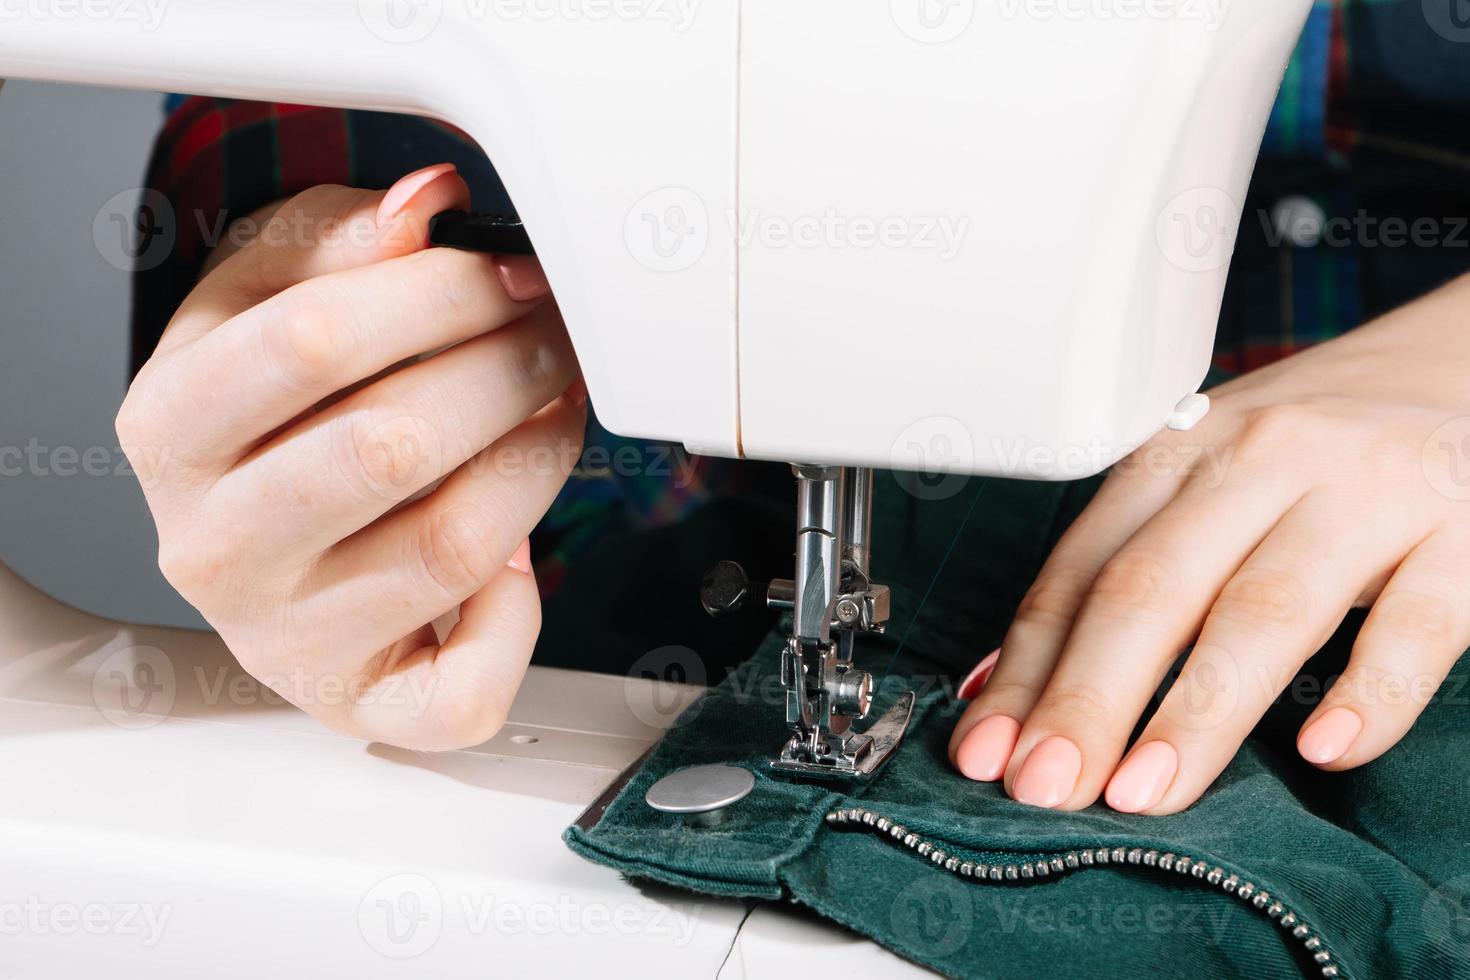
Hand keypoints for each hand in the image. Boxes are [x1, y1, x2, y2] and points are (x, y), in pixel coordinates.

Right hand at [117, 164, 585, 749]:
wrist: (253, 539)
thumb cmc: (273, 412)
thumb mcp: (268, 294)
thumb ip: (338, 240)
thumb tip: (429, 207)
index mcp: (170, 428)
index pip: (310, 342)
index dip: (440, 295)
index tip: (512, 273)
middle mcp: (212, 546)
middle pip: (389, 445)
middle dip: (505, 370)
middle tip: (553, 336)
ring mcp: (285, 638)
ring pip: (451, 549)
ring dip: (536, 463)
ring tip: (554, 411)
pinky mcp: (360, 701)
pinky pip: (464, 688)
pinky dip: (520, 624)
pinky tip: (518, 557)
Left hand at [950, 274, 1469, 812]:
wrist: (1459, 365)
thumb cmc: (1312, 452)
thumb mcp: (1203, 486)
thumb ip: (1119, 572)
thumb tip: (1002, 686)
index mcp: (1178, 453)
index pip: (1082, 571)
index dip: (1027, 666)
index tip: (986, 750)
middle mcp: (1259, 461)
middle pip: (1151, 589)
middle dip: (1087, 698)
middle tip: (1044, 786)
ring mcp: (1363, 493)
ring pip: (1263, 609)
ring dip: (1195, 712)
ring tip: (1144, 792)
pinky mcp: (1463, 531)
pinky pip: (1417, 622)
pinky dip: (1371, 692)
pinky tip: (1328, 751)